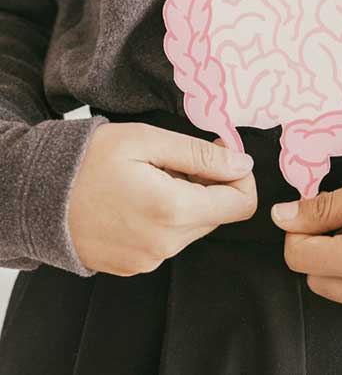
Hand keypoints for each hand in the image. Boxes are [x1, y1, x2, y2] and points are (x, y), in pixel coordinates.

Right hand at [68, 122, 257, 275]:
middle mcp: (166, 244)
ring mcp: (149, 260)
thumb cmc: (88, 161)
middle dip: (210, 185)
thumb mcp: (147, 140)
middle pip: (218, 215)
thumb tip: (242, 163)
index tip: (222, 156)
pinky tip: (140, 198)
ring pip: (194, 227)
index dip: (241, 177)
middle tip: (180, 161)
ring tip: (154, 178)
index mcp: (174, 211)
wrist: (34, 196)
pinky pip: (169, 240)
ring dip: (187, 201)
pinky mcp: (134, 266)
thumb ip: (201, 154)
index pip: (242, 205)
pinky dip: (167, 218)